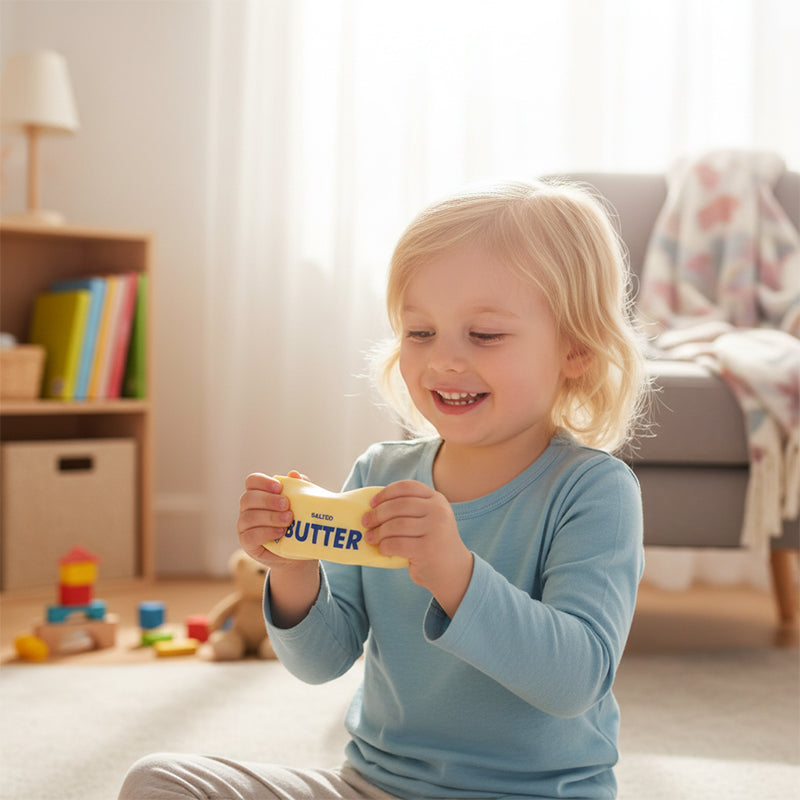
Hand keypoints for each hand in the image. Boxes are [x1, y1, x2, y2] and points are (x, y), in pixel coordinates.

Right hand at [237, 470, 319, 626]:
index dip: (263, 482)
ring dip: (270, 517)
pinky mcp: (247, 543)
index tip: (279, 487)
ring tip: (288, 520)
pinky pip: (250, 536)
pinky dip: (266, 532)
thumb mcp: (303, 504)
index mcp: (259, 494)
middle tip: (287, 504)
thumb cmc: (299, 523)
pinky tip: (280, 532)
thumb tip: (294, 474)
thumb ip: (299, 488)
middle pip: (248, 498)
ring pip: (249, 517)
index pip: (252, 481)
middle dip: (268, 500)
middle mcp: (248, 508)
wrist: (300, 551)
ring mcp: (245, 526)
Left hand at [362, 480, 473, 617]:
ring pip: (395, 525)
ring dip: (378, 532)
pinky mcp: (427, 549)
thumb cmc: (433, 542)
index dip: (386, 493)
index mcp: (437, 499)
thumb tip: (373, 506)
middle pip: (398, 506)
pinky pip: (396, 544)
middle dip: (377, 514)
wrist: (454, 571)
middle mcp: (438, 511)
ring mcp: (434, 529)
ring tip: (370, 538)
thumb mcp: (428, 519)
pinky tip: (383, 550)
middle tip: (365, 522)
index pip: (407, 487)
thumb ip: (410, 509)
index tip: (372, 503)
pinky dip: (384, 547)